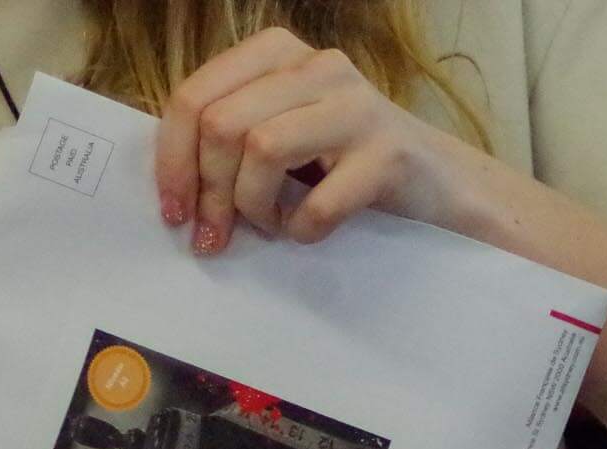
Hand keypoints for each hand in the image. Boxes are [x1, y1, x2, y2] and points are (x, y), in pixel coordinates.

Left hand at [154, 28, 467, 253]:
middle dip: (209, 193)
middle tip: (215, 235)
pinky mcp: (387, 152)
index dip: (172, 161)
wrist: (437, 183)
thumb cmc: (342, 164)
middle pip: (222, 125)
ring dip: (255, 207)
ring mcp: (355, 105)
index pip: (194, 97)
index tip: (175, 213)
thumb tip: (169, 187)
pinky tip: (309, 231)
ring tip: (272, 224)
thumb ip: (227, 138)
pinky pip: (316, 202)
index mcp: (277, 54)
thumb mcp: (279, 133)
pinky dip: (301, 230)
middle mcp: (316, 66)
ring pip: (261, 150)